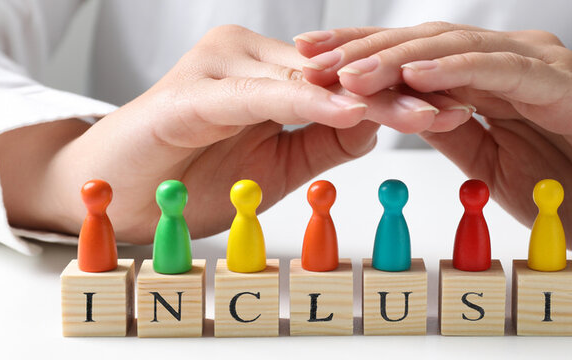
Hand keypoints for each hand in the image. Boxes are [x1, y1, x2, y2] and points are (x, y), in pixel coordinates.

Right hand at [0, 25, 464, 243]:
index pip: (347, 81)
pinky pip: (263, 96)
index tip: (452, 109)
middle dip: (399, 92)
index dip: (401, 95)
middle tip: (456, 104)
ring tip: (422, 111)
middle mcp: (246, 55)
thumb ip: (322, 141)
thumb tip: (373, 122)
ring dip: (369, 96)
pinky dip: (309, 104)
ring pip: (310, 80)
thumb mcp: (275, 166)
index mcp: (267, 70)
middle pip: (339, 74)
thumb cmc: (189, 177)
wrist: (115, 194)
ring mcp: (219, 66)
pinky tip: (352, 111)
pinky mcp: (192, 92)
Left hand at [295, 22, 571, 250]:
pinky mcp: (571, 89)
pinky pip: (506, 73)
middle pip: (427, 44)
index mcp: (493, 81)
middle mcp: (513, 64)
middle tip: (309, 54)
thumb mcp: (496, 163)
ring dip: (398, 56)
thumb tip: (401, 112)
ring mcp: (543, 70)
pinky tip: (417, 72)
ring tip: (347, 67)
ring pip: (459, 49)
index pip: (417, 60)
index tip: (309, 65)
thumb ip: (454, 131)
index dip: (362, 59)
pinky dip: (459, 70)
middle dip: (364, 49)